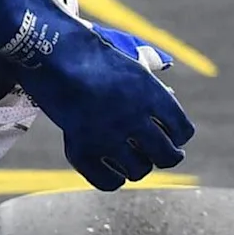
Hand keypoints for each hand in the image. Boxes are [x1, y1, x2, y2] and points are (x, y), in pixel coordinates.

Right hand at [0, 0, 194, 189]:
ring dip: (138, 166)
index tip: (174, 135)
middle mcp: (134, 119)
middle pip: (167, 156)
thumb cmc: (91, 54)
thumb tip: (170, 98)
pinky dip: (113, 179)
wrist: (51, 53)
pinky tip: (113, 170)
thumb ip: (152, 87)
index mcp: (152, 95)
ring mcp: (107, 136)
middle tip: (162, 154)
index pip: (183, 131)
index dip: (180, 136)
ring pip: (139, 170)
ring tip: (133, 158)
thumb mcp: (131, 63)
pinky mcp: (81, 149)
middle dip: (167, 156)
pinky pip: (108, 181)